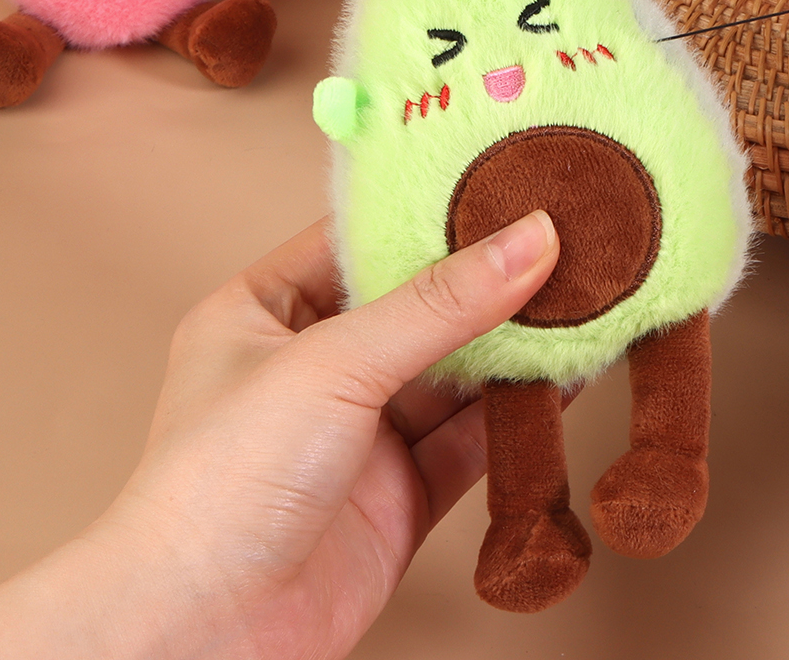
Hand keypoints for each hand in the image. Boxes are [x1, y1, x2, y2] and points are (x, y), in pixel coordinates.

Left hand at [0, 212, 558, 659]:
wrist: (197, 642)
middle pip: (420, 306)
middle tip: (570, 233)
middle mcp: (312, 369)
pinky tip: (572, 375)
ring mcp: (358, 437)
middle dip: (490, 277)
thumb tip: (532, 238)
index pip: (362, 238)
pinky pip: (472, 440)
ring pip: (455, 374)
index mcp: (264, 313)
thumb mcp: (333, 364)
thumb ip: (441, 303)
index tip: (509, 176)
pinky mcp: (399, 498)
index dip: (434, 209)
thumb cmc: (219, 487)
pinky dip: (521, 412)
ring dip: (516, 343)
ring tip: (590, 294)